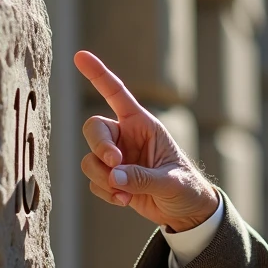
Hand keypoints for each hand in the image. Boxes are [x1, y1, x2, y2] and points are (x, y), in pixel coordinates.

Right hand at [75, 50, 218, 231]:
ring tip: (125, 193)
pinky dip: (106, 192)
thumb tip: (114, 176)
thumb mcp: (171, 181)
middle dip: (99, 148)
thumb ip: (143, 178)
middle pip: (94, 129)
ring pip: (90, 160)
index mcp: (143, 124)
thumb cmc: (187, 187)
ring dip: (102, 178)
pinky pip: (95, 181)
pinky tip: (125, 201)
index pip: (116, 94)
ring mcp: (117, 158)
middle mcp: (126, 137)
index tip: (80, 56)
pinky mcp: (112, 178)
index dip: (98, 74)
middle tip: (114, 165)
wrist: (186, 211)